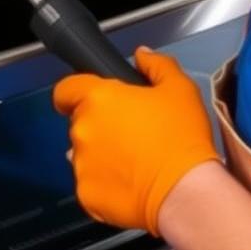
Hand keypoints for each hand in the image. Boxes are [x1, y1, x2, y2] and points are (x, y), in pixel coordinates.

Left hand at [53, 48, 220, 234]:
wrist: (184, 191)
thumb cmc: (181, 136)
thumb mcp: (180, 89)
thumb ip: (157, 65)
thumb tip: (141, 54)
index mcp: (98, 98)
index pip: (66, 89)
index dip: (74, 93)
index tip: (90, 100)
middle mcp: (81, 130)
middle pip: (81, 123)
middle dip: (100, 126)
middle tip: (131, 134)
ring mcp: (80, 165)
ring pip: (84, 155)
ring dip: (101, 155)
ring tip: (133, 164)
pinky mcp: (85, 195)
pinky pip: (90, 184)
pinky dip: (105, 184)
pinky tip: (130, 185)